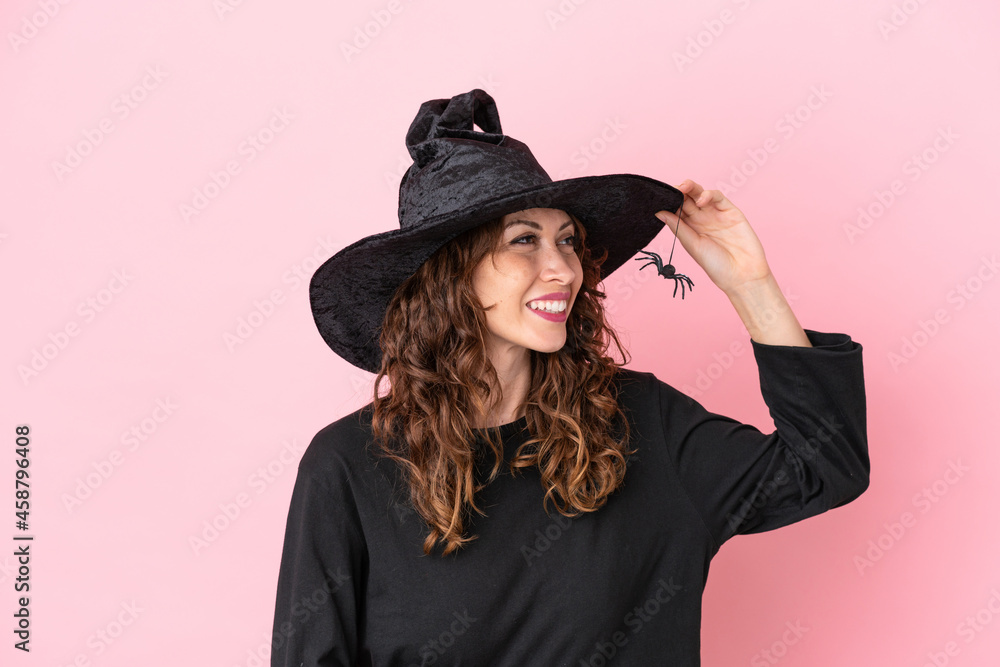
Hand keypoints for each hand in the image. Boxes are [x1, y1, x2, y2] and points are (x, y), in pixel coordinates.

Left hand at [656, 180, 771, 295]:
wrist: (742, 275)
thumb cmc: (716, 265)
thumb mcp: (692, 245)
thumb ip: (678, 227)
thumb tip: (658, 213)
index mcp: (690, 228)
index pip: (677, 209)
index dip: (669, 202)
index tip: (658, 197)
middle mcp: (702, 219)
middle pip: (687, 199)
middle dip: (679, 191)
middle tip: (670, 188)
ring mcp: (716, 214)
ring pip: (701, 194)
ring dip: (691, 188)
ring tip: (683, 188)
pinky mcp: (731, 211)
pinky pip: (718, 197)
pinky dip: (708, 195)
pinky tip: (700, 201)